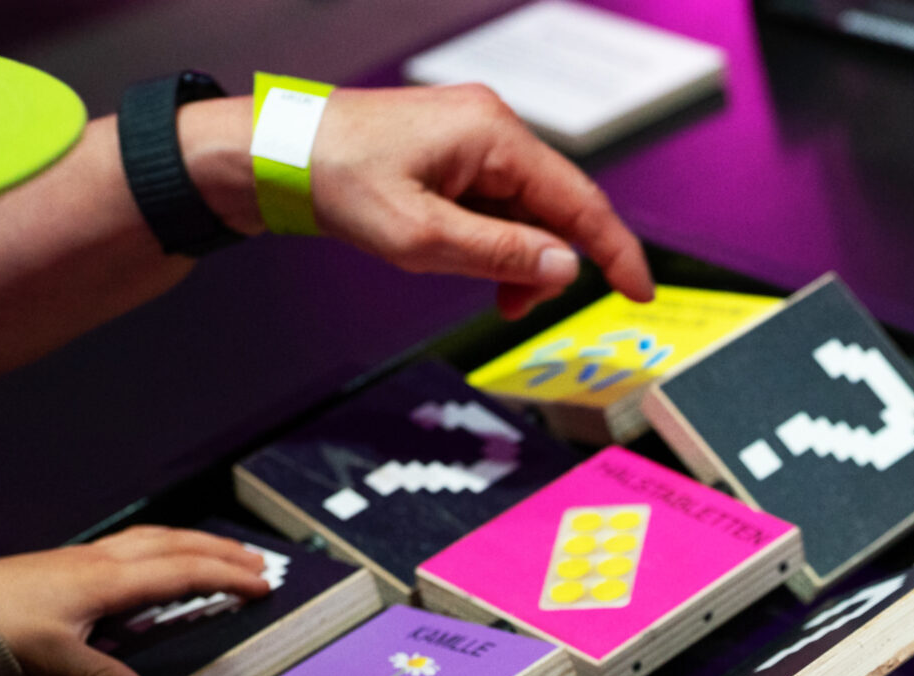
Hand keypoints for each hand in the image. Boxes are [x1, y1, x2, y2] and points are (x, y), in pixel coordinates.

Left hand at [0, 526, 270, 675]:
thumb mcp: (52, 660)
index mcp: (105, 580)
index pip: (180, 571)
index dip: (225, 576)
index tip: (261, 584)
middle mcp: (100, 561)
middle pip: (175, 544)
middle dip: (221, 551)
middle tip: (259, 561)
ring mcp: (85, 557)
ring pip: (154, 538)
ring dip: (194, 542)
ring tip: (223, 552)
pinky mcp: (70, 563)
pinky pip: (133, 544)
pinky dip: (163, 545)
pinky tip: (163, 556)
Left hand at [182, 86, 653, 318]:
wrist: (272, 154)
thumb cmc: (335, 181)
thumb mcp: (421, 237)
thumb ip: (501, 254)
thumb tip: (565, 267)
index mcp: (494, 135)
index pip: (580, 201)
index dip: (616, 252)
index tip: (641, 293)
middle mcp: (492, 126)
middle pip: (555, 207)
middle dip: (548, 265)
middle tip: (517, 311)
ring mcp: (473, 136)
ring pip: (526, 211)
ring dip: (516, 259)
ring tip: (484, 294)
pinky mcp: (453, 151)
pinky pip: (497, 203)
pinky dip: (493, 242)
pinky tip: (466, 264)